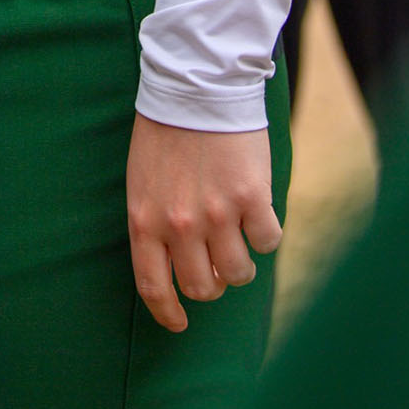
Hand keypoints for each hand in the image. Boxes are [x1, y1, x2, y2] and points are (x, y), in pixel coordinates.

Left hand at [125, 114, 281, 332]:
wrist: (195, 86)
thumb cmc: (165, 131)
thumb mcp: (142, 180)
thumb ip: (155, 222)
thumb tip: (177, 264)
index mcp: (144, 219)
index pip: (153, 286)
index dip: (167, 312)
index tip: (179, 322)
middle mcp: (179, 224)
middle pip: (203, 286)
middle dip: (213, 281)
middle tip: (218, 261)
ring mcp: (216, 214)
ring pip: (239, 272)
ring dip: (241, 260)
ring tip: (238, 231)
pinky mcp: (251, 199)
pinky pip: (267, 242)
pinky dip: (266, 233)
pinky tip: (258, 210)